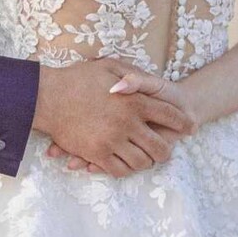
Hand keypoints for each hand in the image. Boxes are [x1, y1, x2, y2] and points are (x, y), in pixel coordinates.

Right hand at [34, 60, 193, 176]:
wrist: (47, 97)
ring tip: (146, 159)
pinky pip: (118, 170)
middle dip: (166, 150)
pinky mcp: (96, 154)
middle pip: (159, 146)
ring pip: (141, 162)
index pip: (170, 115)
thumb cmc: (78, 78)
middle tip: (166, 150)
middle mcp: (127, 123)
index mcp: (135, 101)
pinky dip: (126, 170)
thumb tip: (151, 85)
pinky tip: (127, 164)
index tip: (190, 128)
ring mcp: (112, 140)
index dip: (183, 123)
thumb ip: (134, 75)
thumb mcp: (110, 66)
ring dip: (146, 162)